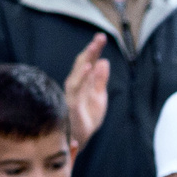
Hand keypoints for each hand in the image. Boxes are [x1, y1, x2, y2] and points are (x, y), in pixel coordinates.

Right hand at [64, 33, 108, 150]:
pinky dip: (82, 77)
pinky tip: (88, 67)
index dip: (95, 50)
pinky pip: (77, 88)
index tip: (101, 37)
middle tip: (100, 37)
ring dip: (86, 59)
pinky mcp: (72, 103)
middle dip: (91, 50)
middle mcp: (77, 84)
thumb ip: (101, 80)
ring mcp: (73, 93)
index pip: (89, 62)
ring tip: (94, 47)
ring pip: (79, 72)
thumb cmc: (87, 117)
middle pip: (83, 63)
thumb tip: (104, 61)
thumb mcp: (99, 97)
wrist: (80, 139)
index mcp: (84, 82)